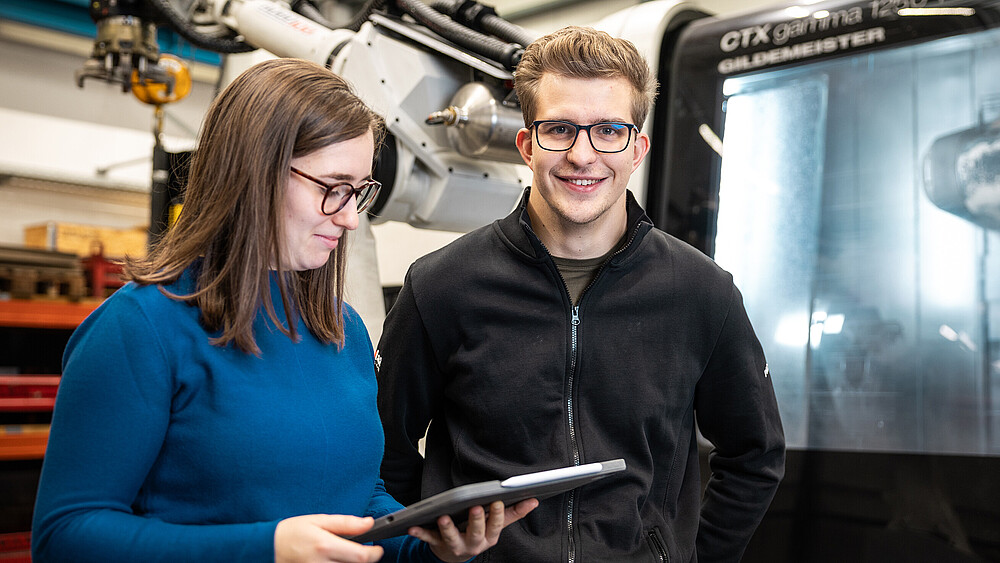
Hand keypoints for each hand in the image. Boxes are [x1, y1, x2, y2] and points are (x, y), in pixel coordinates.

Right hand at [275, 514, 383, 562]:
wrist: (268, 548)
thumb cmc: (292, 532)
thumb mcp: (319, 520)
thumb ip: (346, 523)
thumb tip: (368, 523)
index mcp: (325, 546)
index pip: (361, 557)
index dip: (375, 554)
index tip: (378, 549)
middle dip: (363, 560)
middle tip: (360, 551)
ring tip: (344, 556)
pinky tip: (335, 561)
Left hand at [408, 498, 538, 562]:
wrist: (455, 556)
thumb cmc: (478, 534)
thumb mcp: (497, 525)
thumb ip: (515, 513)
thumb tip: (534, 500)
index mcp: (489, 537)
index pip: (496, 526)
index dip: (496, 515)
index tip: (497, 501)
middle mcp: (473, 544)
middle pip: (476, 533)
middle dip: (476, 521)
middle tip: (475, 507)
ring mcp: (455, 545)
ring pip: (451, 538)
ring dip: (447, 529)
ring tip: (443, 517)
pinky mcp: (437, 545)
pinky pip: (428, 539)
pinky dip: (420, 533)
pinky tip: (412, 526)